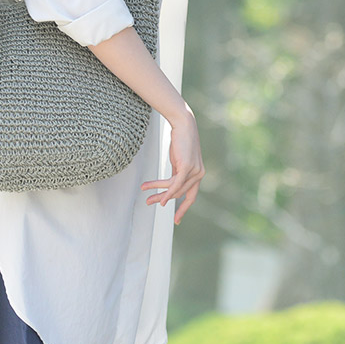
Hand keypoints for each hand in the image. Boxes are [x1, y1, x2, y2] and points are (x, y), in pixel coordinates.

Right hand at [141, 109, 204, 224]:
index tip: (177, 220)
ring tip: (145, 195)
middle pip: (179, 193)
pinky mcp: (187, 167)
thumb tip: (170, 187)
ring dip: (158, 193)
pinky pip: (175, 184)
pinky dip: (166, 192)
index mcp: (198, 174)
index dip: (183, 208)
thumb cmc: (180, 140)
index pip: (191, 196)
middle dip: (162, 199)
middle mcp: (199, 174)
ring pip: (174, 189)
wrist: (183, 124)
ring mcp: (195, 171)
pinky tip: (160, 198)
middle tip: (149, 202)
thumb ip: (177, 173)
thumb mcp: (178, 159)